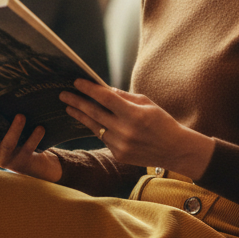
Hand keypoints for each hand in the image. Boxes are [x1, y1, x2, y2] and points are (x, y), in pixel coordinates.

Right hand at [0, 106, 62, 181]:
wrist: (30, 163)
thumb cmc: (14, 139)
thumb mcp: (3, 128)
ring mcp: (6, 157)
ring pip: (8, 144)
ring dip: (14, 130)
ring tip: (21, 116)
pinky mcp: (21, 161)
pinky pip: (27, 148)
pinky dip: (34, 138)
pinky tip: (40, 128)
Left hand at [59, 79, 214, 179]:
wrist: (175, 150)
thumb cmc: (162, 122)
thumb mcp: (147, 104)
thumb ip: (124, 97)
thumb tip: (104, 90)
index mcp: (135, 115)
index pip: (106, 99)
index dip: (90, 89)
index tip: (76, 82)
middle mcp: (125, 131)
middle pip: (95, 113)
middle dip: (77, 102)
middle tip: (63, 94)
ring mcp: (121, 145)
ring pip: (96, 127)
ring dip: (81, 116)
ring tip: (69, 107)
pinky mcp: (119, 155)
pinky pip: (103, 138)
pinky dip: (97, 128)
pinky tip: (89, 120)